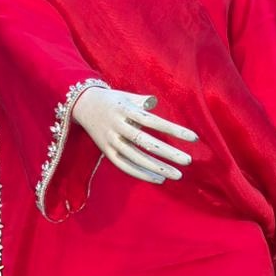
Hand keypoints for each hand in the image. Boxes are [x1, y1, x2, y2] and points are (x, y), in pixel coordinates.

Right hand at [72, 87, 195, 183]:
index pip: (154, 122)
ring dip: (157, 167)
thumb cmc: (113, 100)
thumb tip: (155, 103)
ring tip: (177, 175)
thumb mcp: (127, 96)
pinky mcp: (107, 152)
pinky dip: (141, 174)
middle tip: (187, 161)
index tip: (193, 138)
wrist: (82, 105)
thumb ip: (143, 101)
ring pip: (136, 158)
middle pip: (145, 143)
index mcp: (126, 110)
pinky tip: (159, 179)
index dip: (173, 130)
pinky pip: (125, 166)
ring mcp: (111, 141)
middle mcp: (118, 126)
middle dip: (167, 153)